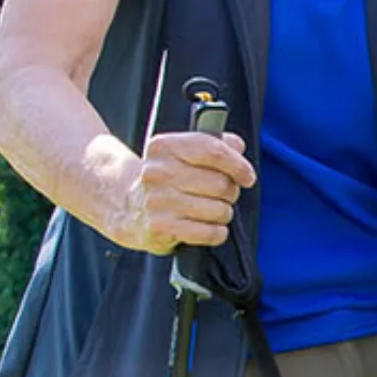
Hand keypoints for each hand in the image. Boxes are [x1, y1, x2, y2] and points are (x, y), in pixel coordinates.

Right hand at [113, 128, 254, 253]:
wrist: (128, 207)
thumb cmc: (168, 178)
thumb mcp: (183, 153)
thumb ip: (214, 143)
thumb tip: (236, 146)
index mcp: (164, 147)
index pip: (213, 151)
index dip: (238, 165)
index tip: (247, 176)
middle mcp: (157, 173)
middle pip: (220, 183)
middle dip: (230, 192)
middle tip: (223, 195)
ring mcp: (157, 201)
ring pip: (218, 209)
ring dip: (223, 213)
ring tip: (211, 210)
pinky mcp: (160, 228)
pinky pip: (209, 232)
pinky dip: (216, 232)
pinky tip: (208, 226)